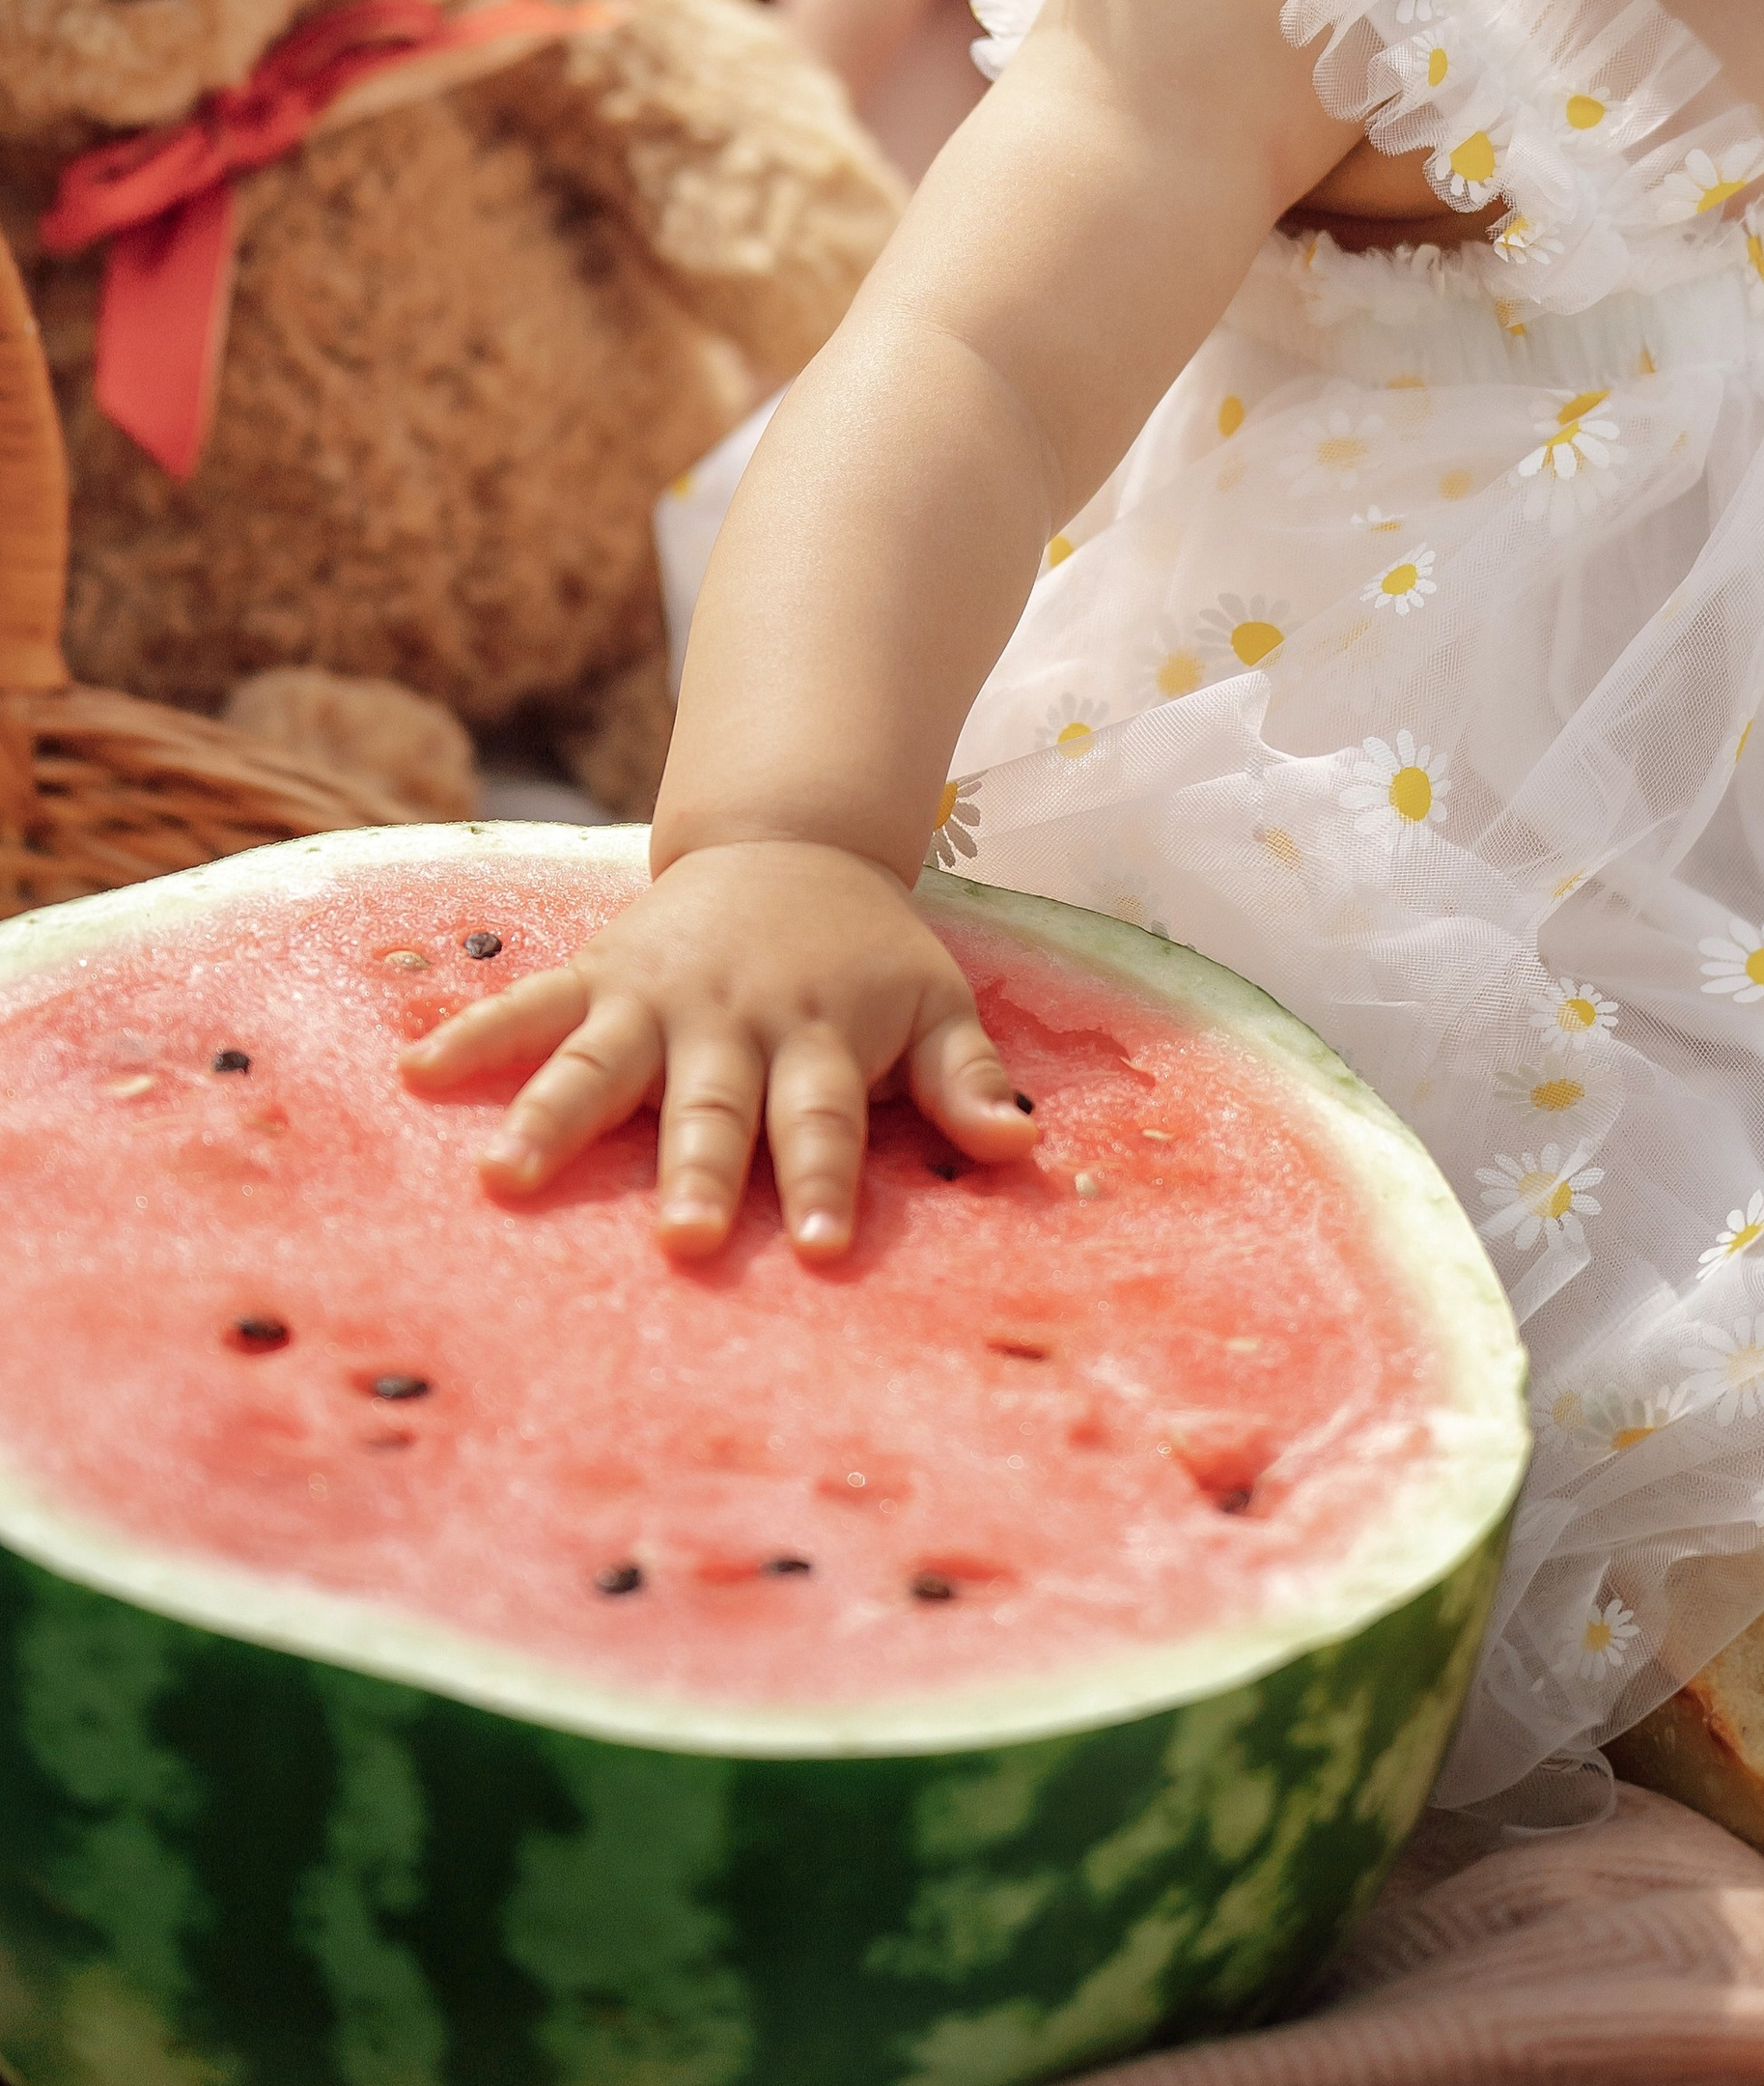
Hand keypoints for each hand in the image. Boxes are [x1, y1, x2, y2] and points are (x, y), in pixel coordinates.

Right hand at [398, 839, 1037, 1259]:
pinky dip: (473, 1036)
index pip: (825, 1122)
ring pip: (599, 1063)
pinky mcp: (596, 973)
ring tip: (506, 1176)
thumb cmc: (866, 951)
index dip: (823, 1180)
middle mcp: (730, 1021)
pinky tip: (416, 1074)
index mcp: (816, 1037)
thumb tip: (1026, 1146)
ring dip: (553, 1117)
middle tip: (683, 1241)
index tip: (819, 1247)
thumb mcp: (936, 1002)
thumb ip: (970, 1079)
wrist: (791, 839)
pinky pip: (528, 1007)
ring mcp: (653, 996)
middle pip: (711, 1108)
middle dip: (698, 1173)